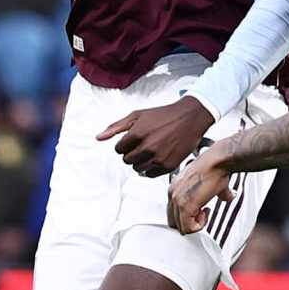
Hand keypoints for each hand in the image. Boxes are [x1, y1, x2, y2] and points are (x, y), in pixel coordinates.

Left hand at [97, 95, 215, 176]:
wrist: (189, 118)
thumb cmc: (163, 115)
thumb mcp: (137, 115)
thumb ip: (116, 127)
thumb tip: (99, 137)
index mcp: (137, 133)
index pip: (118, 149)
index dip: (125, 144)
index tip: (133, 140)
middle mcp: (147, 147)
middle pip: (127, 160)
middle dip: (132, 152)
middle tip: (143, 143)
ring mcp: (158, 158)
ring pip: (137, 168)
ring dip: (141, 161)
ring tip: (151, 149)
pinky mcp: (168, 166)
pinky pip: (149, 174)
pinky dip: (151, 167)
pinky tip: (157, 156)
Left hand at [166, 143, 233, 233]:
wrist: (217, 161)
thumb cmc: (213, 166)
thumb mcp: (208, 180)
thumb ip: (212, 191)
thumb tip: (227, 196)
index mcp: (175, 188)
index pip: (172, 212)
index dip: (187, 216)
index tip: (199, 211)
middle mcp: (173, 194)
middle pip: (173, 222)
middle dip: (188, 223)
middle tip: (201, 215)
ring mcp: (177, 200)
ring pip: (180, 227)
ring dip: (194, 224)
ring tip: (205, 212)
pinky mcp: (185, 206)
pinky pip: (187, 228)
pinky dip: (199, 225)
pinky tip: (206, 212)